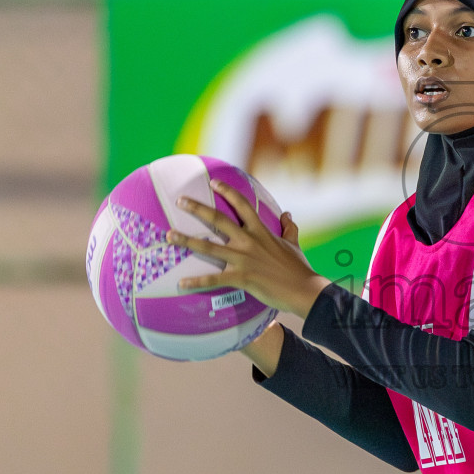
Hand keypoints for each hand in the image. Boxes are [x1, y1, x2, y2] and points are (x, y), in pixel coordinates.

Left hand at [166, 181, 330, 318]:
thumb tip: (288, 215)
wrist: (304, 290)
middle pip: (219, 220)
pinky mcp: (241, 278)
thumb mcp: (294, 244)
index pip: (243, 205)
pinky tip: (182, 284)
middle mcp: (248, 241)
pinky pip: (214, 279)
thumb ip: (289, 229)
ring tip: (169, 235)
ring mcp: (243, 259)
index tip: (213, 182)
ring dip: (187, 241)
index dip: (228, 192)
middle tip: (180, 200)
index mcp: (261, 232)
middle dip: (197, 209)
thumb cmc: (299, 268)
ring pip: (209, 247)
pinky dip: (196, 282)